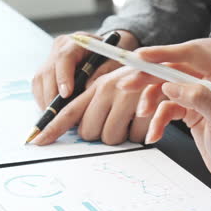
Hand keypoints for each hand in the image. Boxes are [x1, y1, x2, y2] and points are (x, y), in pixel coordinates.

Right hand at [32, 30, 138, 109]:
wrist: (108, 51)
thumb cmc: (113, 57)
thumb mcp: (115, 62)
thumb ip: (104, 71)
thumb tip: (87, 88)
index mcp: (77, 42)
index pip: (64, 57)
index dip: (63, 77)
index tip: (66, 95)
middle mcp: (60, 48)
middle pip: (47, 71)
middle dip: (52, 96)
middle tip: (61, 115)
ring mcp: (51, 58)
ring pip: (39, 81)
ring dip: (46, 101)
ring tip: (58, 118)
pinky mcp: (46, 71)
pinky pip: (38, 88)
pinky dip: (44, 101)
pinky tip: (55, 113)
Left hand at [33, 64, 157, 145]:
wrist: (173, 69)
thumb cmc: (139, 85)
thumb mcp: (113, 88)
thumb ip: (93, 106)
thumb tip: (74, 130)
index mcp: (96, 86)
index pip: (68, 111)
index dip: (51, 129)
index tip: (36, 141)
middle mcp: (109, 89)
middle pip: (88, 132)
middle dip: (99, 133)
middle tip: (114, 121)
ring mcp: (128, 99)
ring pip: (111, 139)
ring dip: (121, 135)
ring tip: (131, 119)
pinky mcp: (148, 109)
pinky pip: (136, 139)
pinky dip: (142, 135)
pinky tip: (146, 122)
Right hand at [135, 39, 210, 187]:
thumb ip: (200, 99)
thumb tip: (172, 85)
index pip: (192, 55)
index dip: (166, 53)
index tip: (142, 56)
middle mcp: (210, 81)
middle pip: (173, 69)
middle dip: (148, 76)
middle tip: (126, 84)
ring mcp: (198, 95)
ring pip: (165, 88)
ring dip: (150, 101)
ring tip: (143, 115)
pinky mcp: (188, 110)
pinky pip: (165, 108)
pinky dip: (157, 121)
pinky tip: (154, 135)